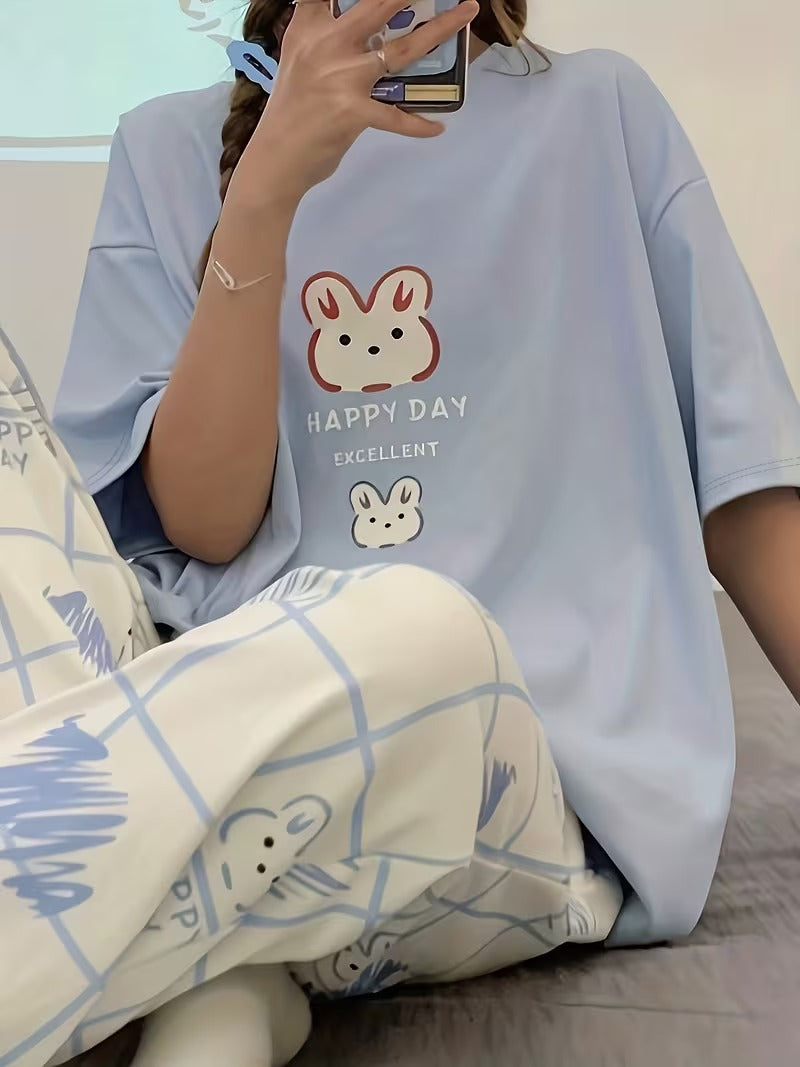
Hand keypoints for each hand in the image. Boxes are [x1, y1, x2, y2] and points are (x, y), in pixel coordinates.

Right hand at [232, 0, 478, 199]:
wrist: (275, 159)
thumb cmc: (291, 111)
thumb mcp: (298, 60)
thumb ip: (323, 36)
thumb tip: (362, 30)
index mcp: (309, 28)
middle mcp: (327, 44)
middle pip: (379, 4)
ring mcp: (343, 77)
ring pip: (402, 48)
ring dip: (439, 30)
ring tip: (465, 16)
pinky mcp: (353, 111)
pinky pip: (396, 116)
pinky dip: (418, 125)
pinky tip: (437, 127)